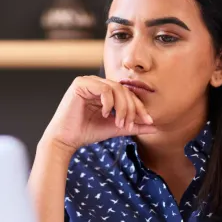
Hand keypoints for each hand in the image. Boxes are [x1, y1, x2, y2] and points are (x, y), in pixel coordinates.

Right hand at [41, 75, 156, 152]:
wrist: (66, 140)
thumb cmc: (87, 133)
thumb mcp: (115, 128)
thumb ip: (133, 126)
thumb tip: (155, 127)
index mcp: (105, 91)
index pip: (128, 94)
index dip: (140, 107)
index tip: (149, 121)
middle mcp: (97, 83)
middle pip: (124, 90)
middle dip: (131, 108)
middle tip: (129, 125)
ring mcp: (88, 81)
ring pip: (116, 88)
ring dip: (122, 107)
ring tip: (119, 123)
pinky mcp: (80, 83)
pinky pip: (103, 88)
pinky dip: (109, 102)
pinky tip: (106, 114)